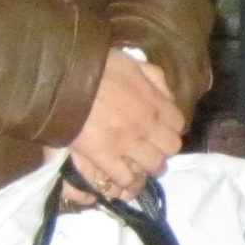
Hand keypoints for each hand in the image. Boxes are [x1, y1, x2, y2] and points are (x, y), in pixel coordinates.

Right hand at [59, 49, 184, 200]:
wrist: (66, 79)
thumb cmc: (97, 67)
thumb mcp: (134, 63)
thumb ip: (155, 79)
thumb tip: (167, 97)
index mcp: (154, 102)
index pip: (178, 124)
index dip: (171, 128)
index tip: (162, 129)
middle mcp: (146, 125)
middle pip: (171, 148)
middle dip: (164, 149)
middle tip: (152, 148)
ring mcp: (126, 143)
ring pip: (154, 166)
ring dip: (149, 167)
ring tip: (141, 166)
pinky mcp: (104, 157)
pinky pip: (125, 178)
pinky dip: (128, 182)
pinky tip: (124, 180)